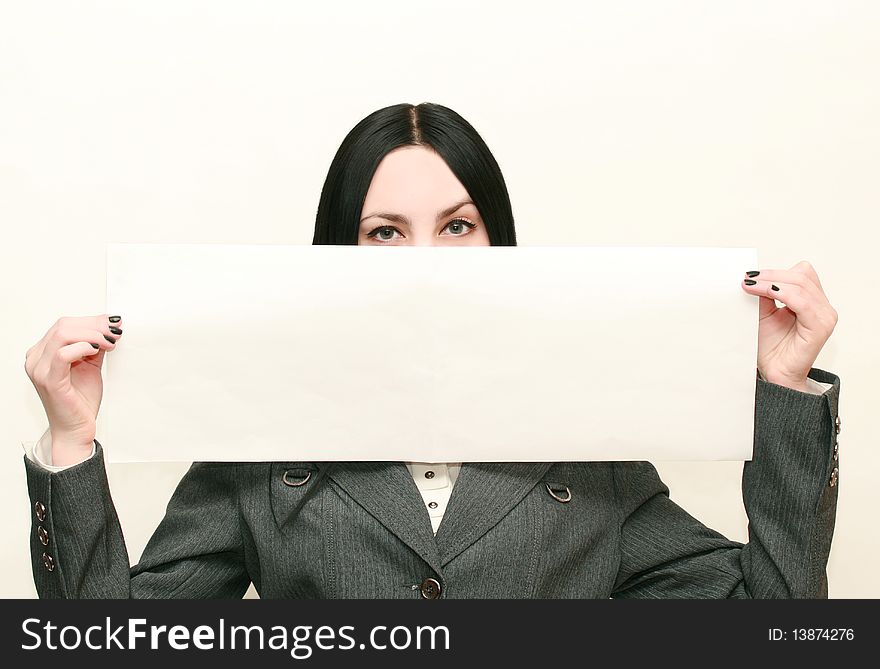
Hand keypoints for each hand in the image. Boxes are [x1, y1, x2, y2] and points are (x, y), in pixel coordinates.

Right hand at [24, 315, 122, 464]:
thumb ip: (94, 346)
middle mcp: (36, 358)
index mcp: (42, 352)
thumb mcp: (90, 365)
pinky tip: (96, 351)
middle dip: (95, 325)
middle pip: (64, 325)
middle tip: (116, 332)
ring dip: (92, 334)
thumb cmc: (80, 400)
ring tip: (110, 343)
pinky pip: (62, 353)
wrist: (77, 428)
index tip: (115, 323)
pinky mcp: (48, 380)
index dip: (92, 320)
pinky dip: (83, 347)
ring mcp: (39, 369)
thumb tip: (109, 327)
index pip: (65, 324)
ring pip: (63, 334)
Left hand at [740, 261, 836, 391]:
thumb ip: (766, 295)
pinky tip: (766, 293)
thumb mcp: (765, 314)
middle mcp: (823, 308)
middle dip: (771, 275)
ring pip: (801, 285)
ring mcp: (825, 317)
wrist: (774, 373)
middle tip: (748, 278)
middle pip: (802, 276)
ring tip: (750, 285)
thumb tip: (755, 277)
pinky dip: (782, 293)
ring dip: (772, 282)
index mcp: (813, 302)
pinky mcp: (820, 327)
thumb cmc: (771, 348)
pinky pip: (803, 302)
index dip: (777, 271)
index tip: (751, 275)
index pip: (802, 274)